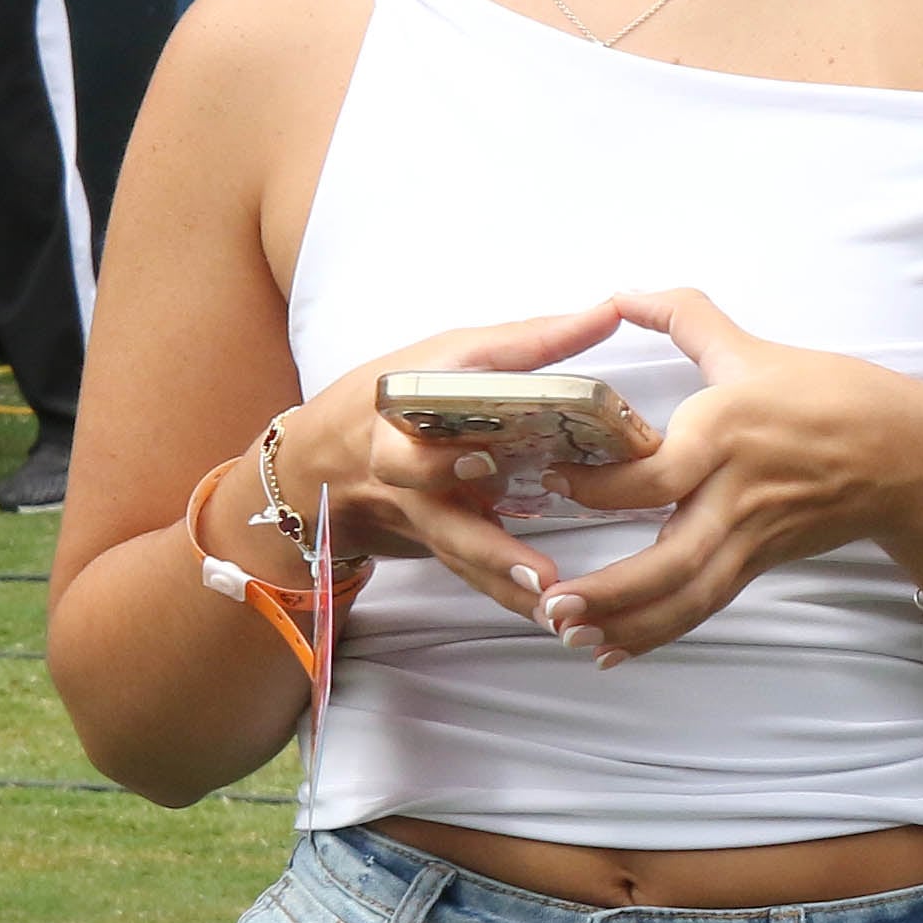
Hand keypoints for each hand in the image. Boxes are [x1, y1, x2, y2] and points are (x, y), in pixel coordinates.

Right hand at [261, 302, 624, 611]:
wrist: (314, 467)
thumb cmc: (398, 400)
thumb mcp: (449, 357)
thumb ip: (530, 341)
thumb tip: (609, 310)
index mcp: (408, 392)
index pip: (444, 380)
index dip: (490, 379)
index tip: (491, 446)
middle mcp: (399, 447)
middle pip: (420, 473)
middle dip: (463, 490)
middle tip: (517, 509)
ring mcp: (408, 500)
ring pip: (446, 535)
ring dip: (495, 565)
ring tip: (546, 591)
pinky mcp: (424, 535)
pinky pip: (463, 567)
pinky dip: (501, 591)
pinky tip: (545, 612)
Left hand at [521, 288, 922, 664]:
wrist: (906, 455)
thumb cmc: (833, 396)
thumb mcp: (753, 348)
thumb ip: (682, 315)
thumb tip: (622, 291)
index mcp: (725, 435)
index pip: (654, 475)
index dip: (599, 486)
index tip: (554, 480)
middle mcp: (735, 494)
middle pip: (668, 559)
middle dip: (608, 590)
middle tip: (551, 604)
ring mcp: (750, 536)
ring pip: (685, 596)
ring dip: (627, 623)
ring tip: (570, 635)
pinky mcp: (760, 562)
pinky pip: (702, 606)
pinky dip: (656, 632)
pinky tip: (612, 649)